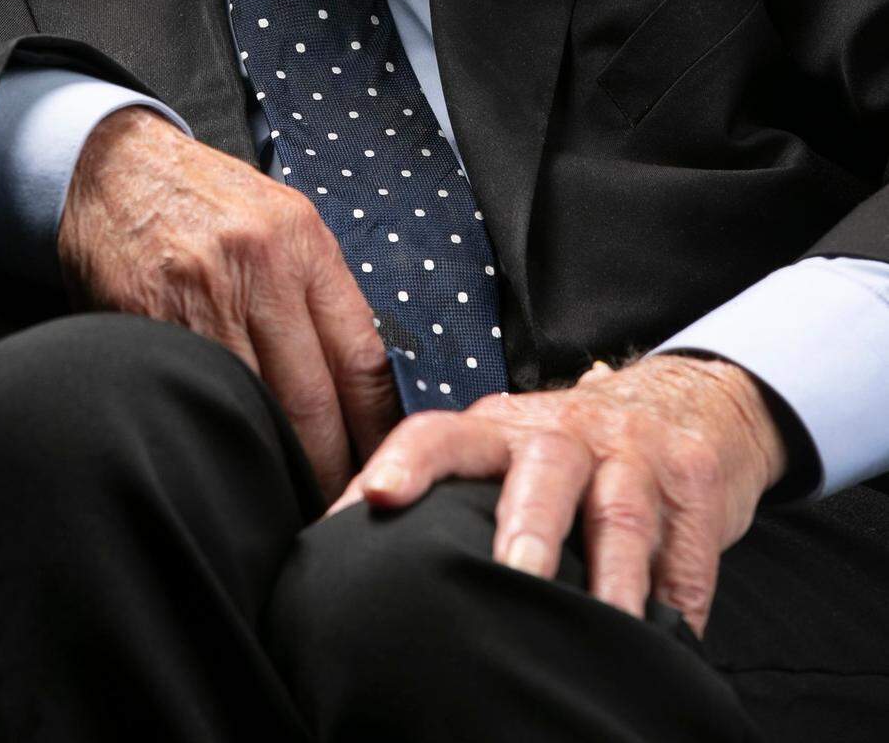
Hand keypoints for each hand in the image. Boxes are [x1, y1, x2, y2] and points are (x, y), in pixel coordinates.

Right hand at [57, 106, 399, 502]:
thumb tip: (364, 383)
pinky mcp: (147, 318)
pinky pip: (195, 395)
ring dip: (272, 465)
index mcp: (303, 242)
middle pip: (311, 399)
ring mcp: (199, 294)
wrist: (116, 166)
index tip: (384, 464)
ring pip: (254, 408)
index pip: (361, 356)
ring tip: (287, 502)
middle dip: (328, 466)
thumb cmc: (207, 201)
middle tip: (338, 506)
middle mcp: (257, 265)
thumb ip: (319, 291)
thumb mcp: (280, 221)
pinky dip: (215, 435)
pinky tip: (226, 464)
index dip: (377, 426)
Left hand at [326, 354, 787, 635]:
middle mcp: (568, 434)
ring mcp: (635, 459)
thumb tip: (348, 553)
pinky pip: (687, 555)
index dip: (408, 460)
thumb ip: (454, 493)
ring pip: (621, 512)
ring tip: (602, 626)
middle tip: (511, 575)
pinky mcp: (695, 490)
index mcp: (506, 428)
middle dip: (527, 525)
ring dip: (611, 575)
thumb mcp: (512, 449)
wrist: (690, 400)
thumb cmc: (573, 449)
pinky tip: (666, 643)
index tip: (375, 499)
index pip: (446, 431)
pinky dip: (677, 605)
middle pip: (544, 469)